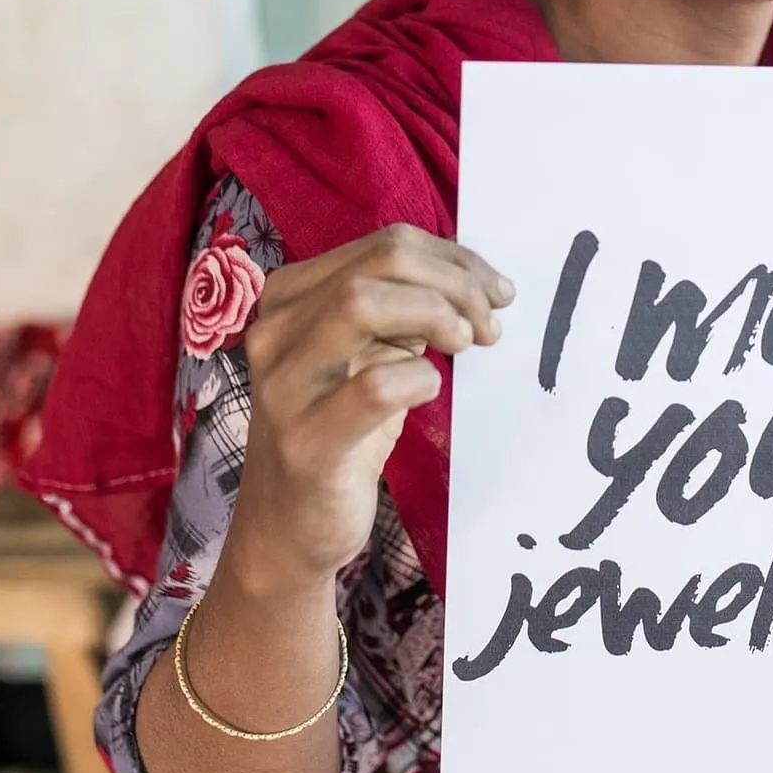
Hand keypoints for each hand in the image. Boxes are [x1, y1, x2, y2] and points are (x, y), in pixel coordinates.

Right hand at [227, 225, 512, 589]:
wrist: (290, 527)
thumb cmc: (340, 432)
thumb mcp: (368, 356)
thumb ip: (401, 312)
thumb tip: (474, 280)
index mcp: (290, 297)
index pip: (384, 245)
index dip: (454, 259)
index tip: (496, 291)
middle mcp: (276, 330)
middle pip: (380, 263)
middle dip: (455, 283)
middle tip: (491, 323)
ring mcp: (284, 385)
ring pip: (362, 304)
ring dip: (437, 315)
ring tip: (467, 346)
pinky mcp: (306, 439)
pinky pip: (375, 385)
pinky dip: (420, 378)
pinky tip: (430, 392)